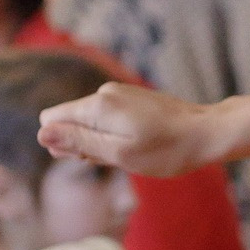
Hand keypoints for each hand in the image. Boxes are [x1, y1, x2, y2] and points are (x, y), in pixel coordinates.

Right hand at [38, 81, 249, 178]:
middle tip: (115, 157)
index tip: (91, 157)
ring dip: (100, 142)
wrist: (207, 133)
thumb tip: (41, 133)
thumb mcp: (118, 153)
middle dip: (82, 144)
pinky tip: (137, 144)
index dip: (62, 144)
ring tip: (130, 152)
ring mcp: (118, 94)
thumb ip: (78, 142)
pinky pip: (106, 119)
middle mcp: (103, 93)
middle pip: (69, 121)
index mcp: (97, 105)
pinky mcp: (131, 99)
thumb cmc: (165, 150)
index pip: (50, 120)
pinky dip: (114, 135)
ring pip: (89, 122)